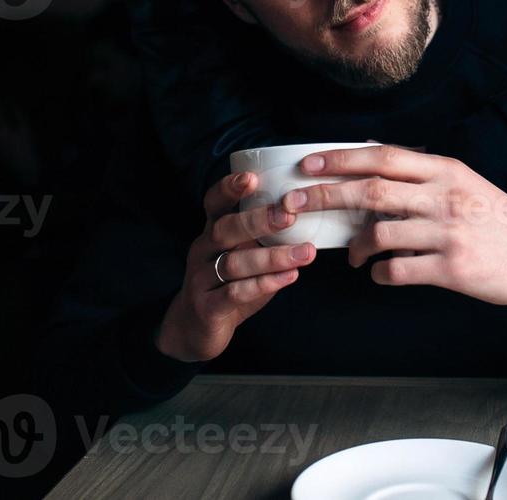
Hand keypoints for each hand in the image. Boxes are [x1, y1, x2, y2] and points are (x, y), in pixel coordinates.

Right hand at [154, 171, 316, 362]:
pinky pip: (235, 293)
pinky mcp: (207, 307)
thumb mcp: (243, 256)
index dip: (229, 188)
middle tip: (289, 214)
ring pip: (234, 263)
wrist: (196, 330)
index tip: (252, 178)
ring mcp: (202, 279)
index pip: (213, 203)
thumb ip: (266, 239)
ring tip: (306, 252)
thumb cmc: (229, 284)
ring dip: (273, 257)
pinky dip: (265, 283)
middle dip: (258, 220)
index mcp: (211, 233)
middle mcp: (202, 251)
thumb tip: (310, 216)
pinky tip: (290, 277)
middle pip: (225, 229)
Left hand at [283, 146, 506, 305]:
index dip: (341, 159)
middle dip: (325, 196)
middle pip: (371, 191)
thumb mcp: (465, 183)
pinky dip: (381, 273)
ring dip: (356, 245)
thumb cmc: (500, 219)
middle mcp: (444, 197)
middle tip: (293, 204)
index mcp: (445, 171)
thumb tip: (371, 159)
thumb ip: (422, 175)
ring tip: (354, 255)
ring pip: (380, 232)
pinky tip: (382, 273)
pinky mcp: (453, 268)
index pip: (383, 157)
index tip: (308, 163)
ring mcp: (448, 233)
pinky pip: (399, 269)